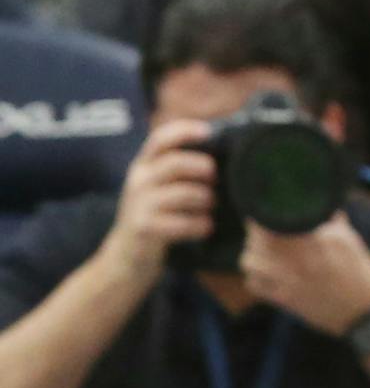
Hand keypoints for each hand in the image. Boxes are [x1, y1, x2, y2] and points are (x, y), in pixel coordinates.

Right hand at [96, 118, 216, 283]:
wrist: (126, 256)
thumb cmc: (156, 214)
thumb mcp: (160, 185)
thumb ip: (181, 167)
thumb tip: (225, 149)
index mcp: (144, 165)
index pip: (160, 138)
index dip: (184, 131)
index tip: (208, 131)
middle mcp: (138, 181)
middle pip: (175, 163)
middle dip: (203, 168)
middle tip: (216, 178)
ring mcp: (139, 205)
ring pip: (182, 193)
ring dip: (206, 199)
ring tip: (212, 205)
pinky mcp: (144, 229)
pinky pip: (181, 223)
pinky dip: (200, 224)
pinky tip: (206, 227)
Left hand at [238, 213, 369, 336]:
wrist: (362, 310)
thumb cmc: (359, 271)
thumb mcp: (350, 239)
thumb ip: (331, 221)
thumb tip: (321, 206)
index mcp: (312, 241)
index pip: (272, 222)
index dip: (263, 216)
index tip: (266, 212)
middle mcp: (295, 260)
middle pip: (256, 240)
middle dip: (257, 232)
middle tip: (265, 230)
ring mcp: (286, 281)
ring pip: (249, 260)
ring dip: (253, 252)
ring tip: (263, 250)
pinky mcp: (283, 299)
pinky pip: (254, 284)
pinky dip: (254, 275)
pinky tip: (265, 272)